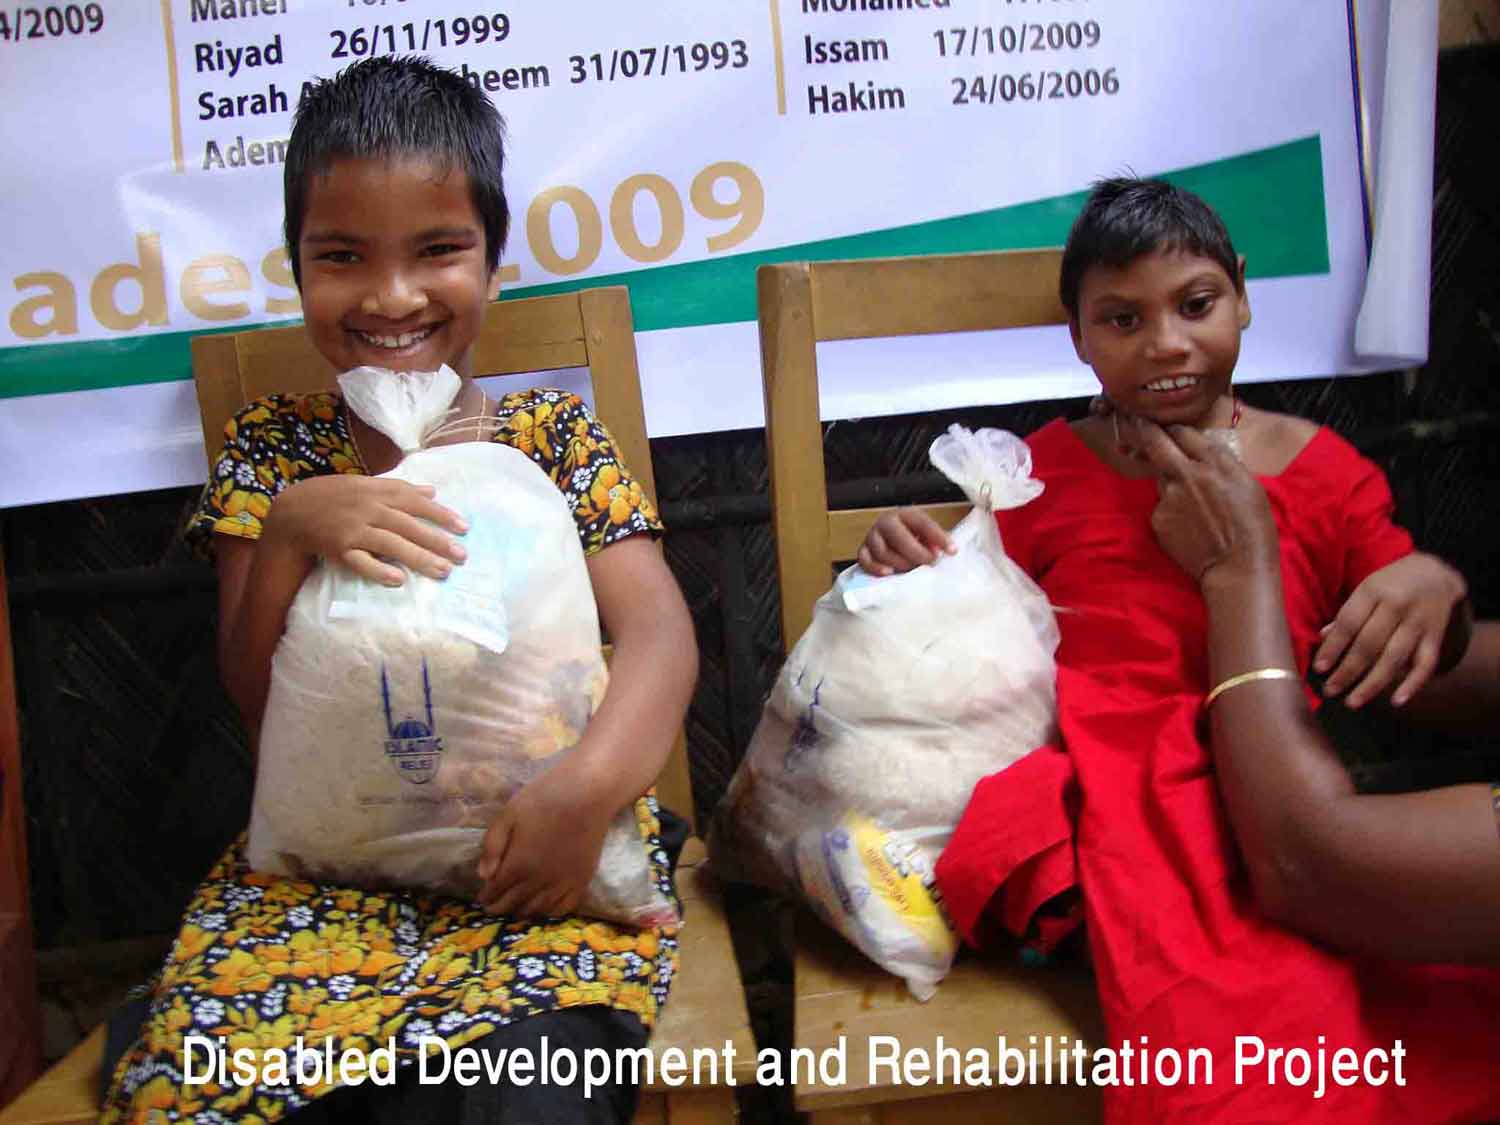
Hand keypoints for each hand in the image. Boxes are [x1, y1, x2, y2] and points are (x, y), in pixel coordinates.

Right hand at [261, 473, 468, 584]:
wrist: (293, 511)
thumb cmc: (335, 497)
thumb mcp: (366, 485)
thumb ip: (399, 489)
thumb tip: (432, 490)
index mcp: (377, 492)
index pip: (415, 502)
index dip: (441, 515)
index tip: (464, 528)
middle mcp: (368, 509)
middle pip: (408, 525)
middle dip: (437, 541)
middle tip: (462, 556)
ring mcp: (353, 529)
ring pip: (391, 544)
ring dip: (418, 558)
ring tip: (443, 571)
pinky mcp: (339, 549)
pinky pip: (361, 561)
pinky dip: (379, 570)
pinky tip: (399, 580)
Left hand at [476, 765, 610, 917]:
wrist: (588, 793)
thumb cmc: (544, 798)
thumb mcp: (509, 814)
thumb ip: (492, 846)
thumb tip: (483, 876)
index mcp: (518, 865)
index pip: (496, 890)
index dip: (487, 897)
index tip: (482, 900)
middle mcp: (539, 881)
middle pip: (515, 903)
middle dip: (500, 908)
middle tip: (493, 909)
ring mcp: (563, 883)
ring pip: (538, 909)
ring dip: (523, 913)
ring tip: (515, 911)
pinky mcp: (582, 880)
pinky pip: (564, 907)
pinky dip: (550, 913)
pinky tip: (544, 909)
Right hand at [856, 508, 956, 576]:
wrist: (890, 541)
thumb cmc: (912, 539)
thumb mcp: (926, 535)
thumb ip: (935, 541)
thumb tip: (945, 550)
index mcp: (905, 514)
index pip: (922, 523)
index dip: (938, 536)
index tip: (952, 550)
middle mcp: (886, 522)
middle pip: (897, 536)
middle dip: (916, 552)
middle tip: (930, 562)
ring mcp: (872, 536)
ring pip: (882, 551)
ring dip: (899, 562)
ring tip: (912, 569)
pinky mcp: (863, 551)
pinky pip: (865, 560)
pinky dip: (876, 568)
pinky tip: (889, 573)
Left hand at [1133, 419, 1279, 584]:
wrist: (1238, 566)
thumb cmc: (1253, 527)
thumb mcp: (1248, 483)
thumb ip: (1221, 463)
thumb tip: (1200, 451)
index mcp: (1216, 463)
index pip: (1185, 433)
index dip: (1176, 430)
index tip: (1170, 429)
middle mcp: (1188, 474)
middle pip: (1157, 443)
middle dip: (1145, 429)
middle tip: (1137, 421)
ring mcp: (1169, 496)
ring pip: (1161, 479)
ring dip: (1170, 482)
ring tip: (1194, 505)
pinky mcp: (1158, 518)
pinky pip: (1161, 506)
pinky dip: (1171, 510)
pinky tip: (1189, 525)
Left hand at [1314, 553, 1469, 708]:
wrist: (1436, 573)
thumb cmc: (1390, 584)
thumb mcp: (1365, 589)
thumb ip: (1346, 614)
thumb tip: (1322, 638)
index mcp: (1374, 590)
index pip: (1349, 623)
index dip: (1333, 648)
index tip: (1319, 669)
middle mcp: (1397, 606)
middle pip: (1369, 644)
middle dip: (1348, 671)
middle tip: (1330, 690)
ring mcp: (1419, 622)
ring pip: (1394, 658)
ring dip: (1372, 684)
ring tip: (1352, 702)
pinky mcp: (1436, 636)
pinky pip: (1426, 664)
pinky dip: (1413, 684)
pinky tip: (1396, 701)